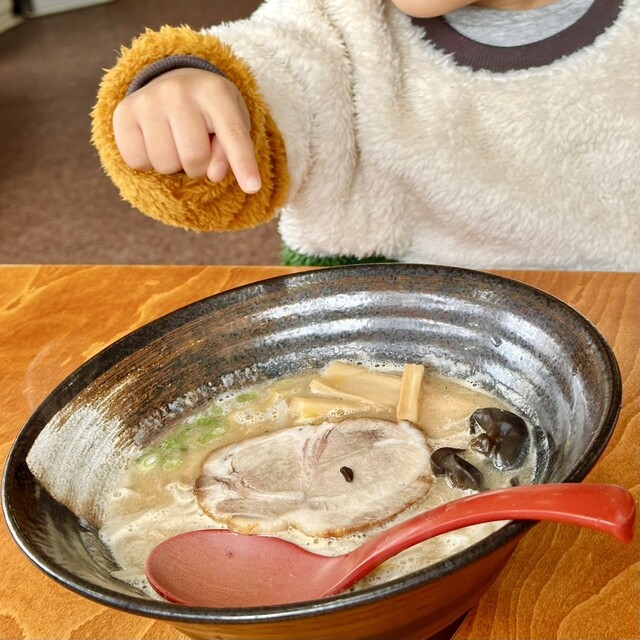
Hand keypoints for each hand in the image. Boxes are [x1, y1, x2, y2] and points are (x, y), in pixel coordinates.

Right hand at [112, 68, 260, 192]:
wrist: (173, 81)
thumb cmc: (210, 112)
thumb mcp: (231, 124)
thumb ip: (230, 152)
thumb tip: (214, 174)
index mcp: (216, 93)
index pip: (232, 136)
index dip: (243, 164)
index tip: (254, 188)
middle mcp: (179, 92)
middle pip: (195, 159)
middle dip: (199, 168)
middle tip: (197, 150)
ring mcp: (148, 100)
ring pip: (165, 165)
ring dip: (173, 166)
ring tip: (175, 143)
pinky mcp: (124, 113)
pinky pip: (138, 162)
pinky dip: (148, 163)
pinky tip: (155, 143)